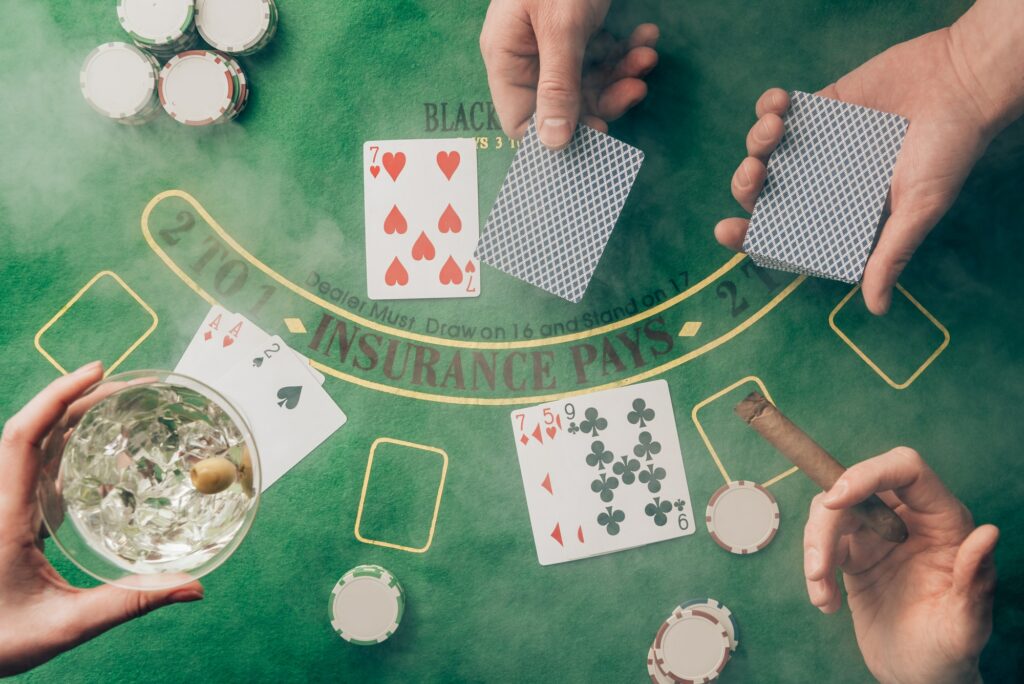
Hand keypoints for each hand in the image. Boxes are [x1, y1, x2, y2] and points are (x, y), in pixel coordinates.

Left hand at [0, 362, 203, 676]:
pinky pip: (39, 469)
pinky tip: (100, 453)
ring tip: (118, 405)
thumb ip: (130, 602)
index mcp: (6, 516)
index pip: (22, 438)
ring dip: (72, 420)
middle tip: (127, 385)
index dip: (56, 397)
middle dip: (77, 400)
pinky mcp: (14, 518)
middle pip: (34, 431)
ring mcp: (7, 507)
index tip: (97, 371)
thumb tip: (193, 587)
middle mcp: (3, 502)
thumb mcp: (66, 626)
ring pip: (35, 448)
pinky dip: (68, 448)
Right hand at [479, 0, 658, 147]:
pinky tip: (645, 38)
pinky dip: (626, 52)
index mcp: (506, 57)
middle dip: (603, 99)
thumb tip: (553, 143)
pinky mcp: (579, 30)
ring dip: (621, 75)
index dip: (557, 136)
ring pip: (589, 82)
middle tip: (635, 90)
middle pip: (563, 105)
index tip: (597, 137)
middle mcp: (527, 56)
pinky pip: (602, 57)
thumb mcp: (561, 28)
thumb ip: (557, 85)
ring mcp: (553, 44)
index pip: (522, 119)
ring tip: (645, 59)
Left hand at [715, 27, 996, 314]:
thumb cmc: (947, 151)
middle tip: (754, 173)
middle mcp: (820, 182)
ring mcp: (816, 144)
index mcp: (837, 213)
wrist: (963, 82)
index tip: (725, 231)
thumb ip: (890, 254)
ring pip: (763, 150)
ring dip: (755, 141)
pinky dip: (768, 106)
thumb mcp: (919, 209)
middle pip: (761, 194)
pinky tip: (779, 104)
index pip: (782, 232)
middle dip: (744, 186)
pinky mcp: (819, 107)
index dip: (749, 236)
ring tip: (773, 129)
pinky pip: (777, 109)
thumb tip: (876, 309)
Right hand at [804, 447, 996, 683]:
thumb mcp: (966, 624)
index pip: (906, 470)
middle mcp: (908, 519)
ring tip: (822, 592)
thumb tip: (988, 533)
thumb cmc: (950, 651)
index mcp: (944, 521)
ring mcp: (877, 535)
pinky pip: (821, 543)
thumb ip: (976, 580)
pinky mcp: (852, 554)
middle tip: (819, 566)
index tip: (837, 500)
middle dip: (828, 520)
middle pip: (857, 487)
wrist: (917, 676)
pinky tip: (825, 602)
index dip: (869, 473)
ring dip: (816, 547)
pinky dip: (814, 570)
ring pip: (831, 511)